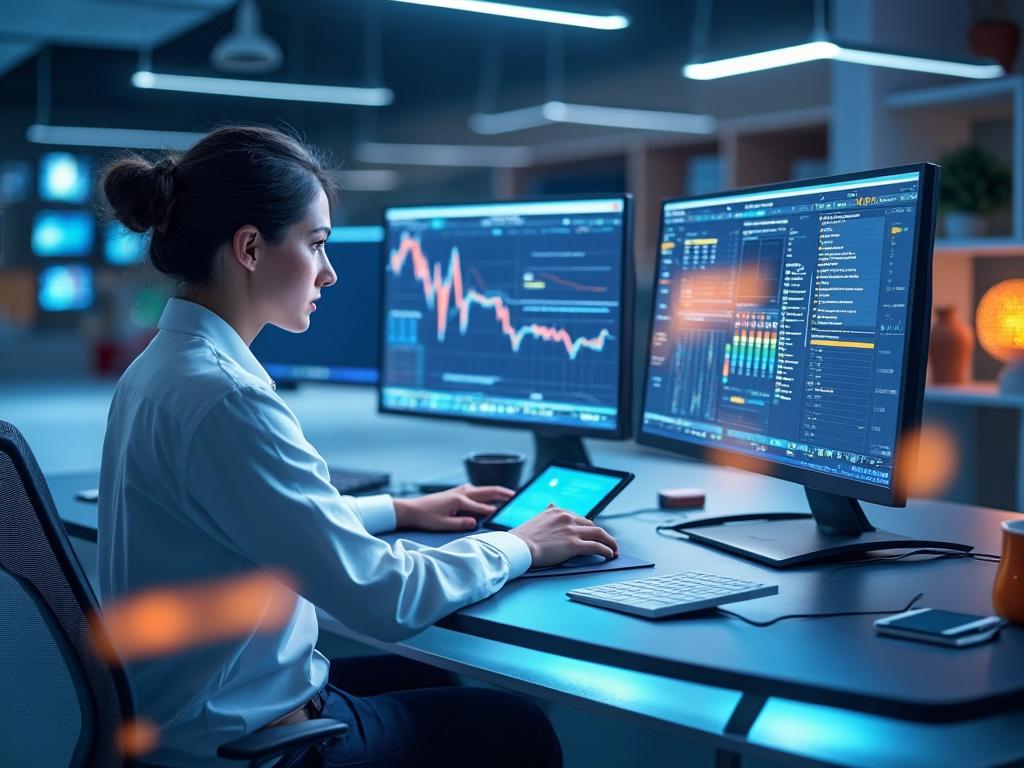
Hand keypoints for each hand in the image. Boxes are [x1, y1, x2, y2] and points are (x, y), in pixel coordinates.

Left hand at [393, 484, 514, 531]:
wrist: (411, 509)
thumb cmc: (426, 517)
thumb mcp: (443, 525)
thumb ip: (461, 523)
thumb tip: (476, 522)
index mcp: (460, 500)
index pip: (484, 507)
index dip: (497, 512)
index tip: (510, 514)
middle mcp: (463, 492)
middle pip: (489, 491)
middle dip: (504, 493)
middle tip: (518, 496)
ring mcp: (461, 491)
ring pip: (484, 490)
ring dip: (497, 492)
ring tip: (510, 496)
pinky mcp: (458, 492)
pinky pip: (478, 492)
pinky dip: (488, 494)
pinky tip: (491, 498)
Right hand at [510, 505, 617, 567]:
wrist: (518, 547)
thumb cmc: (522, 538)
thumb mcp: (536, 519)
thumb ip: (547, 513)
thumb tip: (551, 504)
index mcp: (557, 511)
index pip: (579, 518)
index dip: (588, 528)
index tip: (593, 533)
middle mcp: (566, 518)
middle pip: (591, 525)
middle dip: (601, 534)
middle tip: (607, 542)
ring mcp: (571, 531)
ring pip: (598, 534)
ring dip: (609, 541)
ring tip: (613, 549)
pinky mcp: (574, 545)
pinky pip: (596, 546)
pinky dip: (606, 550)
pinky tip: (609, 554)